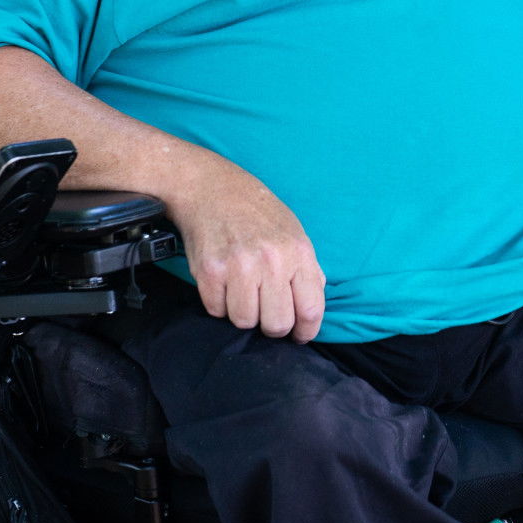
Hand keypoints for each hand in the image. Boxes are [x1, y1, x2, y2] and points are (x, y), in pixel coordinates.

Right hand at [165, 156, 325, 341]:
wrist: (213, 188)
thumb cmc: (258, 213)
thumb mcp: (294, 233)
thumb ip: (308, 270)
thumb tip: (312, 306)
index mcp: (298, 253)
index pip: (311, 310)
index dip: (305, 331)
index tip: (298, 335)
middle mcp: (272, 261)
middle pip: (277, 324)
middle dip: (272, 325)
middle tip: (266, 311)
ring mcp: (239, 267)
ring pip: (245, 322)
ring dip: (243, 314)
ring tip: (243, 291)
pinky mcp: (210, 271)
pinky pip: (216, 311)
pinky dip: (219, 304)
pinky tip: (224, 283)